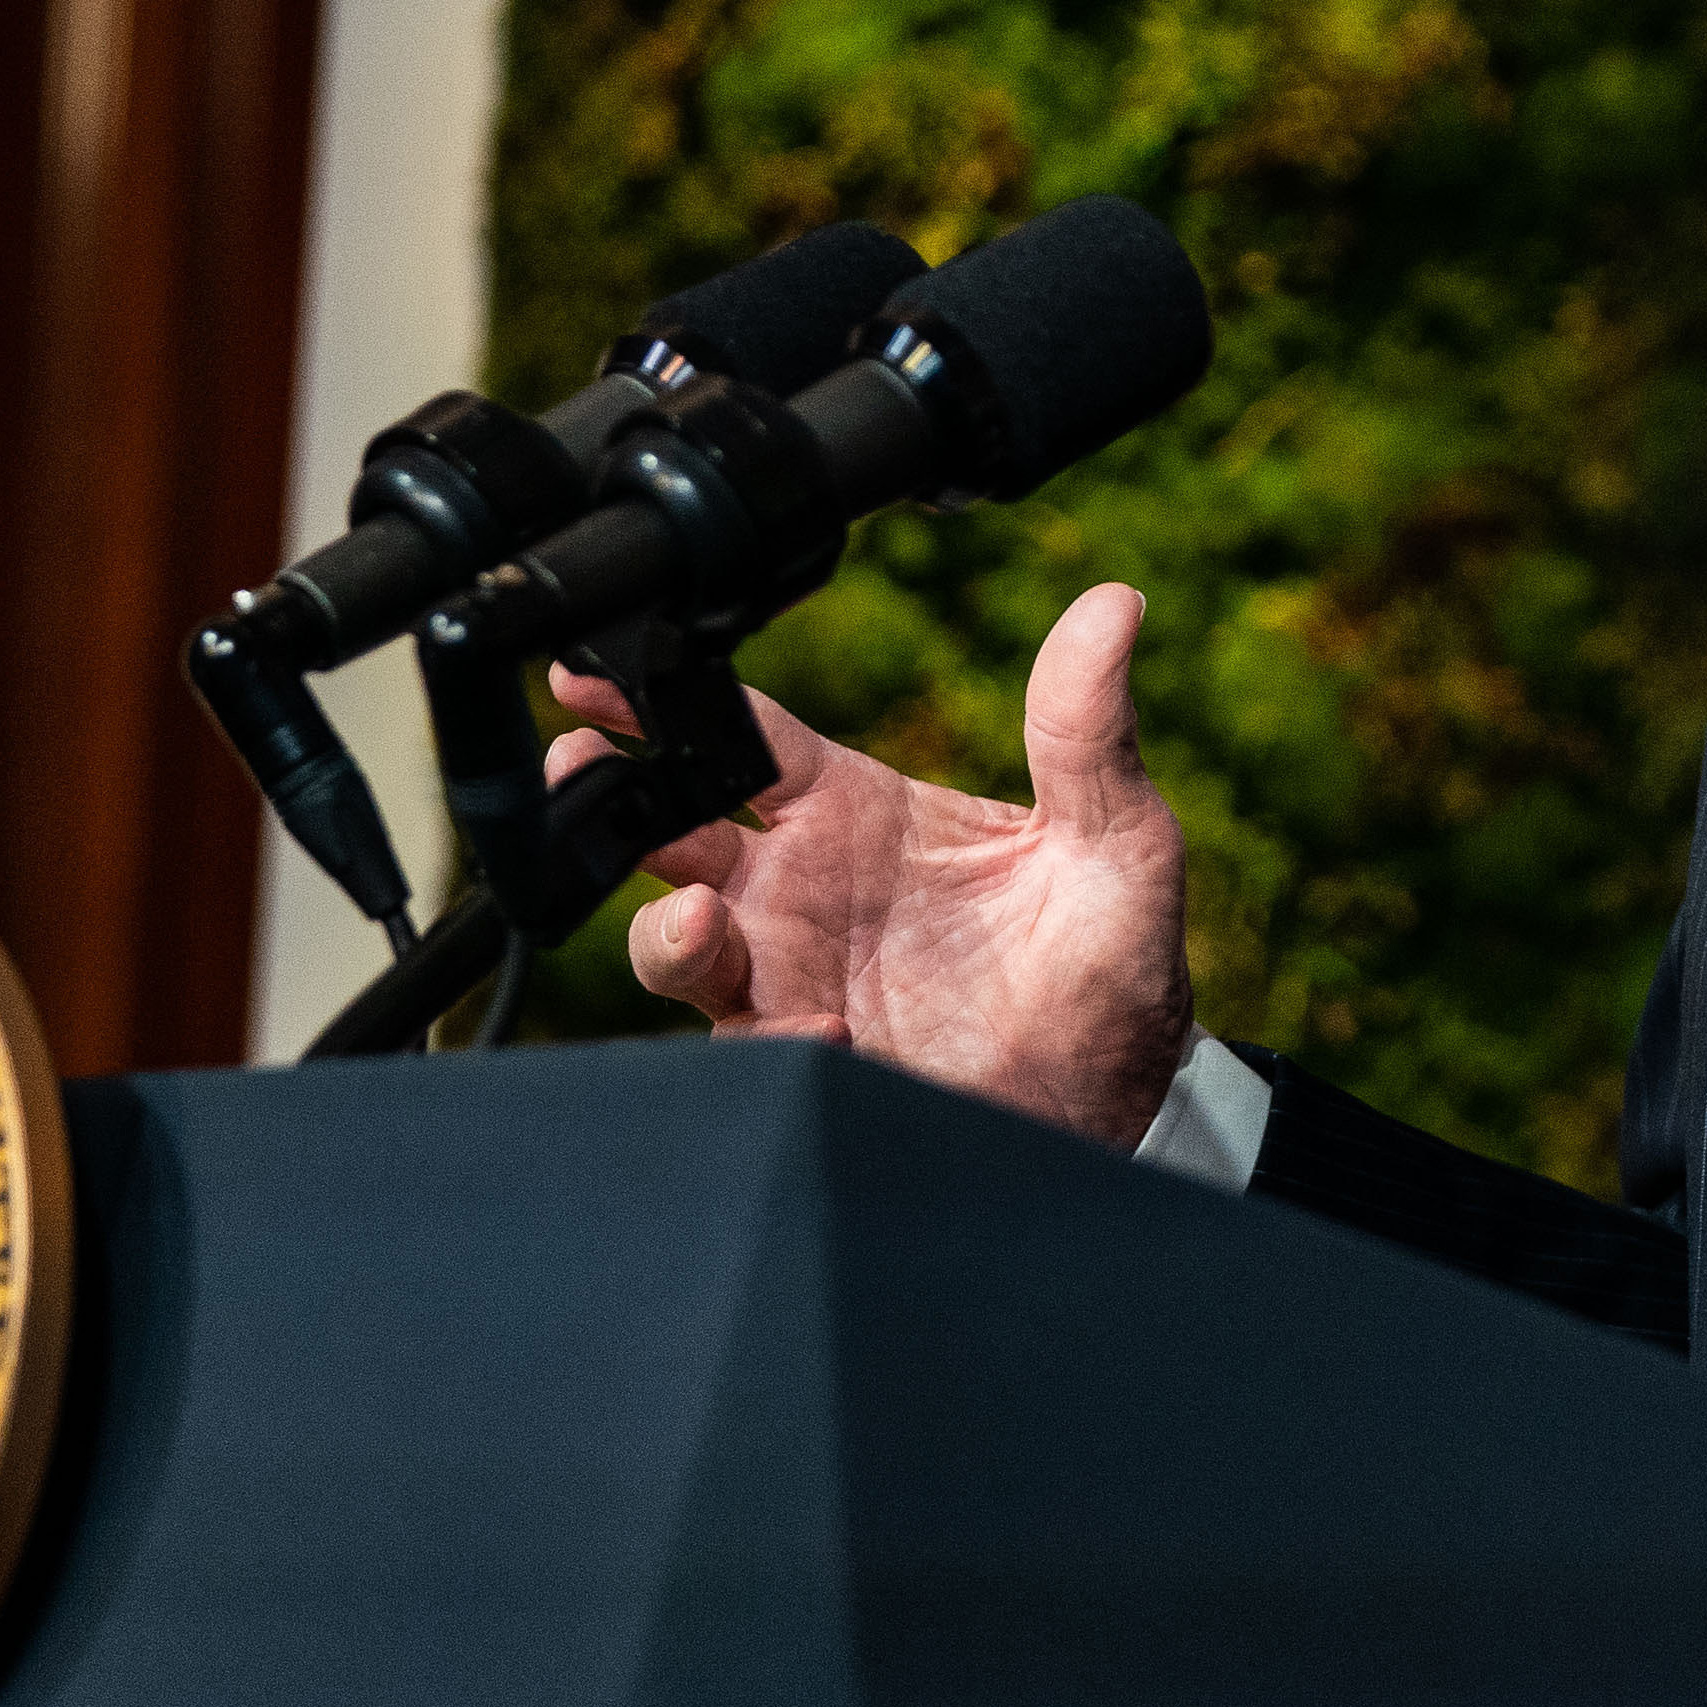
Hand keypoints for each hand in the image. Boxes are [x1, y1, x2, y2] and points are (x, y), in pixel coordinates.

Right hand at [544, 582, 1193, 1149]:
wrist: (1121, 1102)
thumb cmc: (1111, 957)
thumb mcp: (1115, 834)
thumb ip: (1086, 729)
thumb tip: (1113, 604)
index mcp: (855, 810)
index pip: (740, 735)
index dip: (665, 701)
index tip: (598, 678)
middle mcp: (801, 890)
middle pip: (666, 829)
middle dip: (607, 796)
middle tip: (586, 771)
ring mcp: (790, 977)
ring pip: (674, 943)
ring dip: (667, 929)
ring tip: (698, 920)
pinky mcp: (805, 1060)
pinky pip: (747, 1043)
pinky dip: (772, 1033)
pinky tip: (828, 1031)